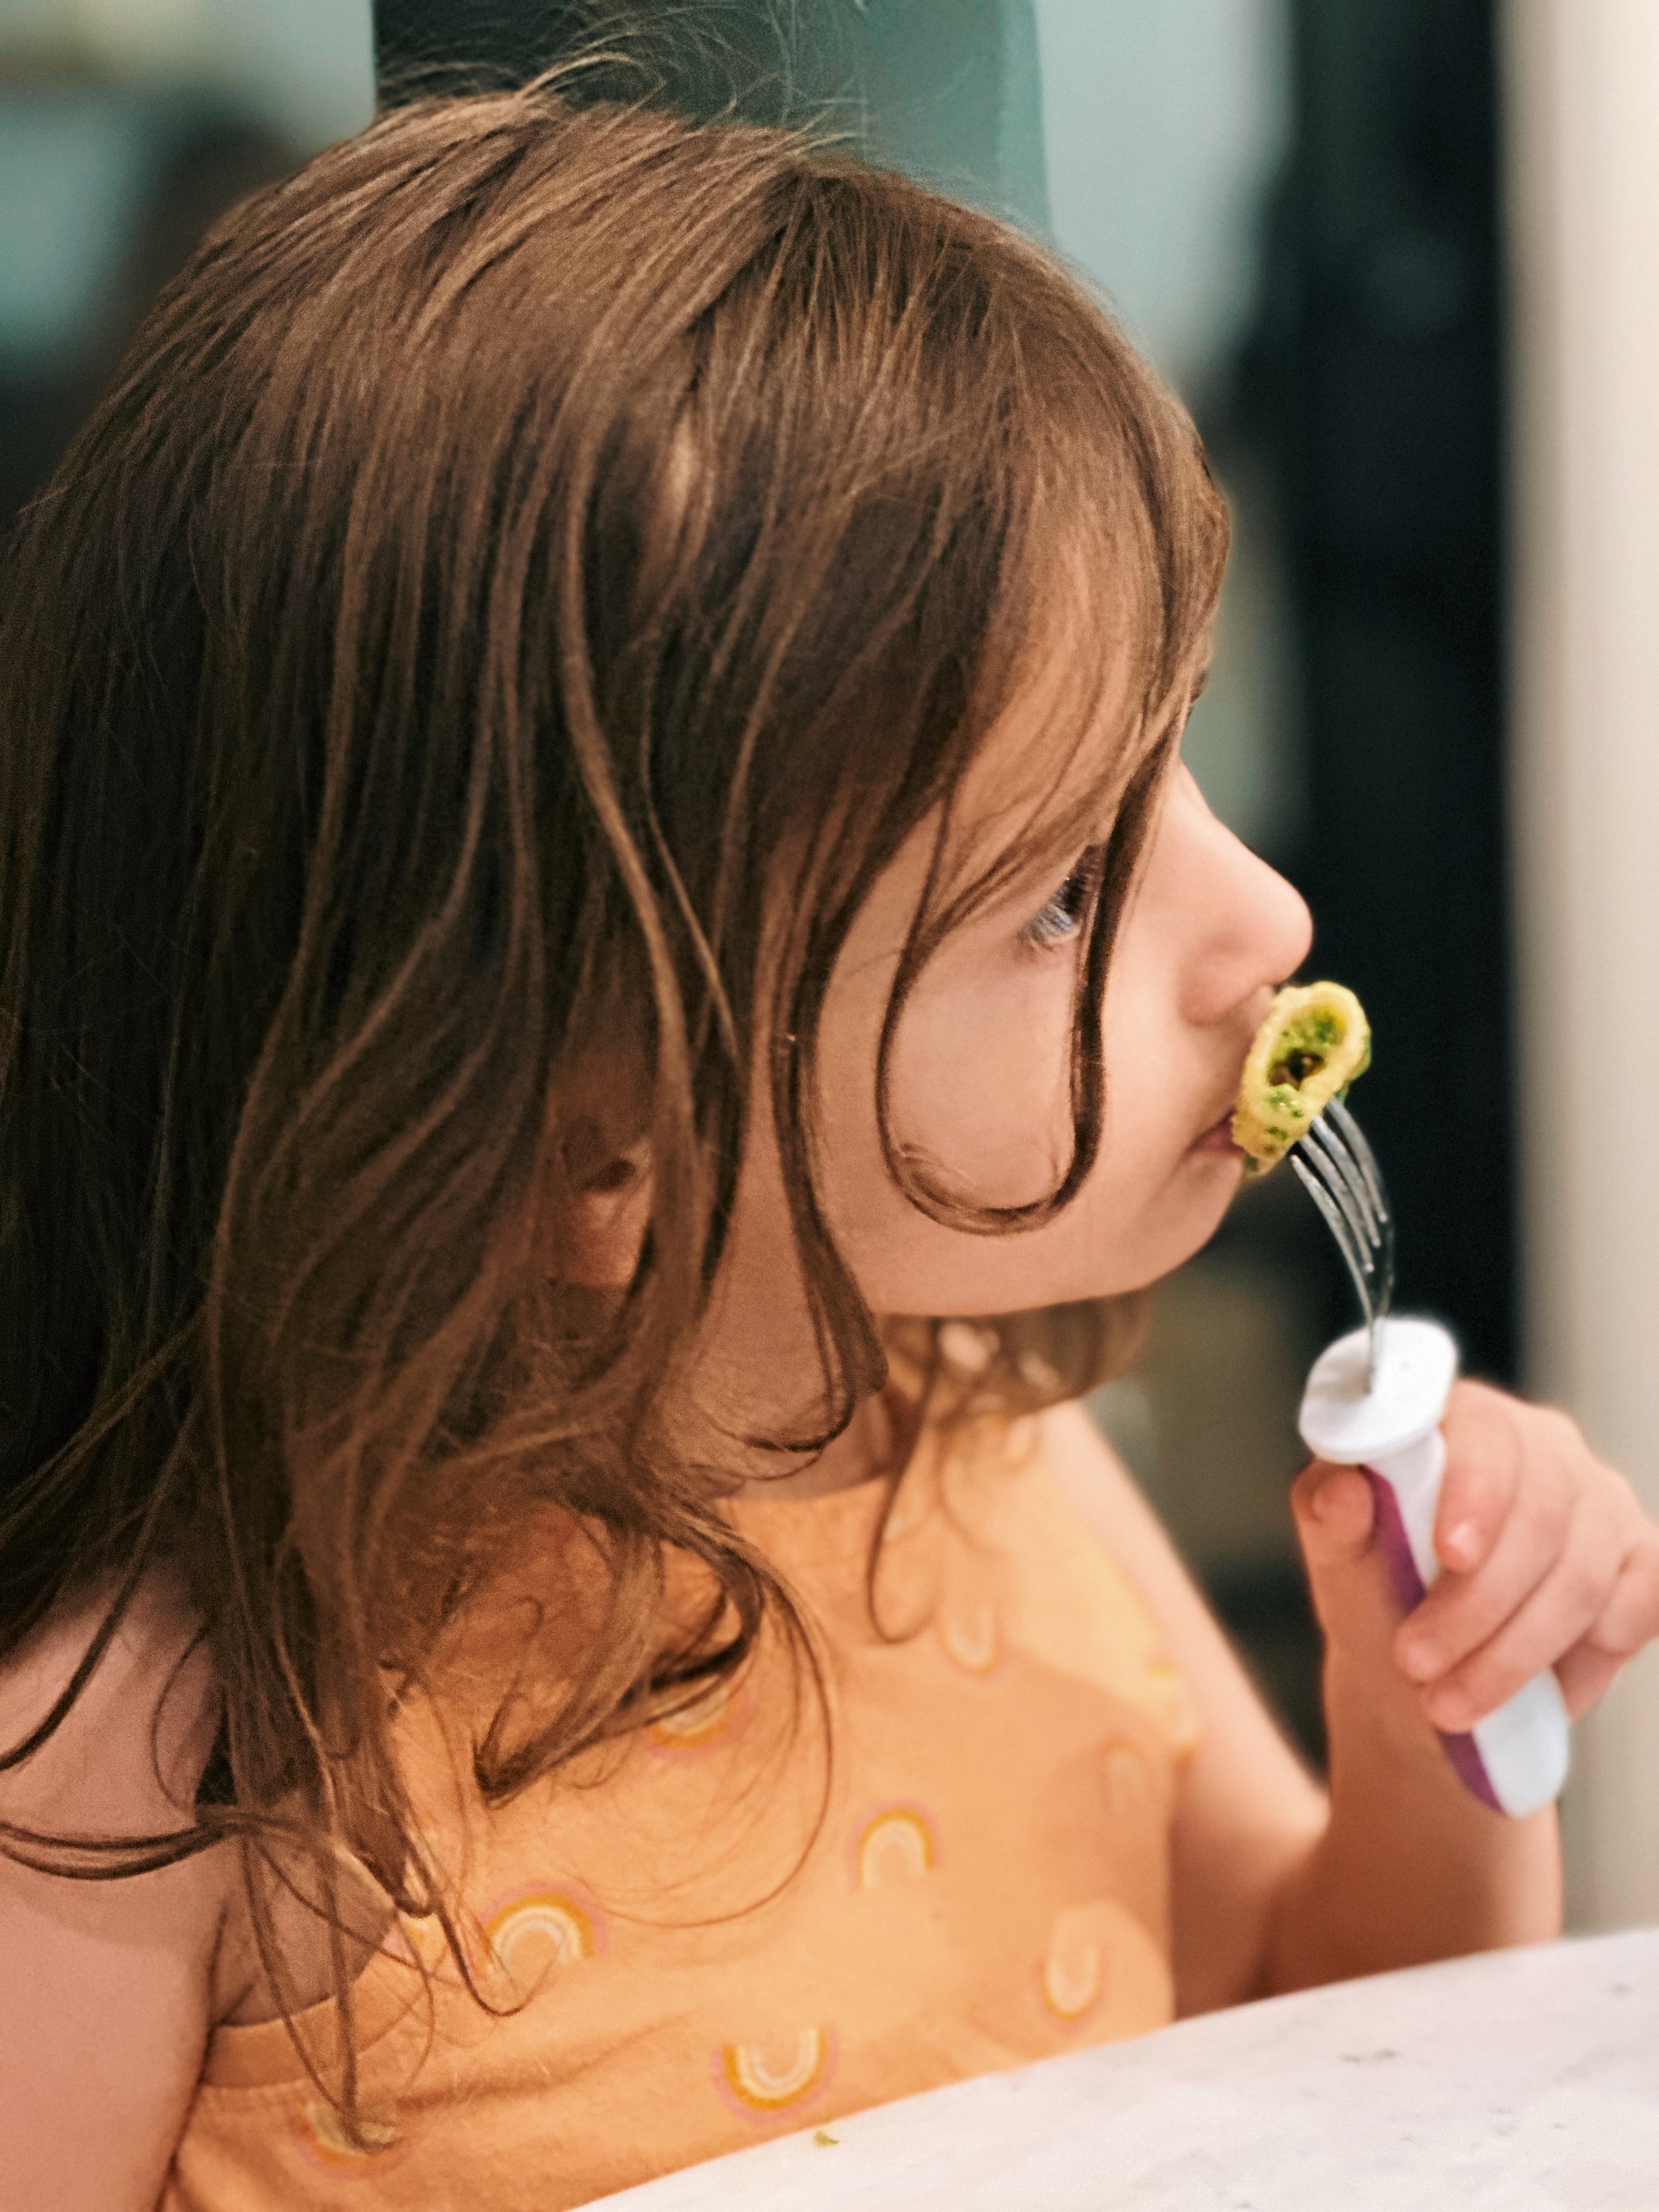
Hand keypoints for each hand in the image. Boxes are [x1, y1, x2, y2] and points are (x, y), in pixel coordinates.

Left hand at [1291, 1380, 1658, 1731]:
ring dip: (1511, 1653)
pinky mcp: (1640, 1564)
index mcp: (1466, 1419)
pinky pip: (1634, 1607)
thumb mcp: (1336, 1556)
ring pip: (1580, 1577)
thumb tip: (1341, 1491)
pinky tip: (1535, 1687)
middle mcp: (1546, 1446)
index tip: (1449, 1556)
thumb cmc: (1375, 1591)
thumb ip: (1328, 1514)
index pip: (1487, 1433)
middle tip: (1416, 1663)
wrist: (1420, 1671)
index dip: (1476, 1493)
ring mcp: (1602, 1504)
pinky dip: (1582, 1659)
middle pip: (1540, 1514)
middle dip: (1476, 1604)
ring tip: (1448, 1702)